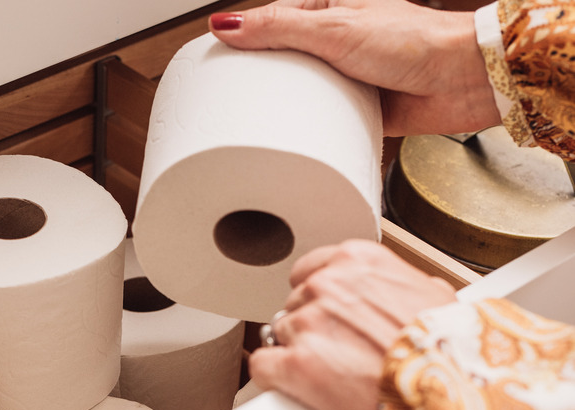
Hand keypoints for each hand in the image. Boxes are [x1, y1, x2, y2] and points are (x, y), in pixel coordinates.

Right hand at [209, 0, 500, 136]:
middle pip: (281, 59)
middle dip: (258, 76)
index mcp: (327, 10)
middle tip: (227, 94)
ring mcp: (346, 75)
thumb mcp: (333, 28)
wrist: (462, 81)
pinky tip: (294, 134)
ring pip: (301, 90)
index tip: (212, 56)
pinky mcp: (359, 107)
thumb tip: (226, 24)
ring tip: (254, 119)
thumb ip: (278, 27)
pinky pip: (324, 118)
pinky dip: (310, 126)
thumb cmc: (414, 42)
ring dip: (284, 104)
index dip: (240, 38)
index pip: (269, 22)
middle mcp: (334, 42)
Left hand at [249, 240, 456, 409]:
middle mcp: (327, 286)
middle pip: (296, 304)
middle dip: (312, 327)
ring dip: (298, 352)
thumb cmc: (448, 350)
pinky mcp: (295, 363)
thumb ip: (403, 286)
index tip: (324, 313)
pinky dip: (275, 378)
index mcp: (358, 261)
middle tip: (338, 350)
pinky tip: (297, 386)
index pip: (310, 270)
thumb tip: (408, 292)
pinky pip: (263, 365)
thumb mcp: (435, 298)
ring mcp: (309, 323)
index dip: (316, 297)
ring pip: (280, 333)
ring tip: (332, 372)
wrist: (453, 393)